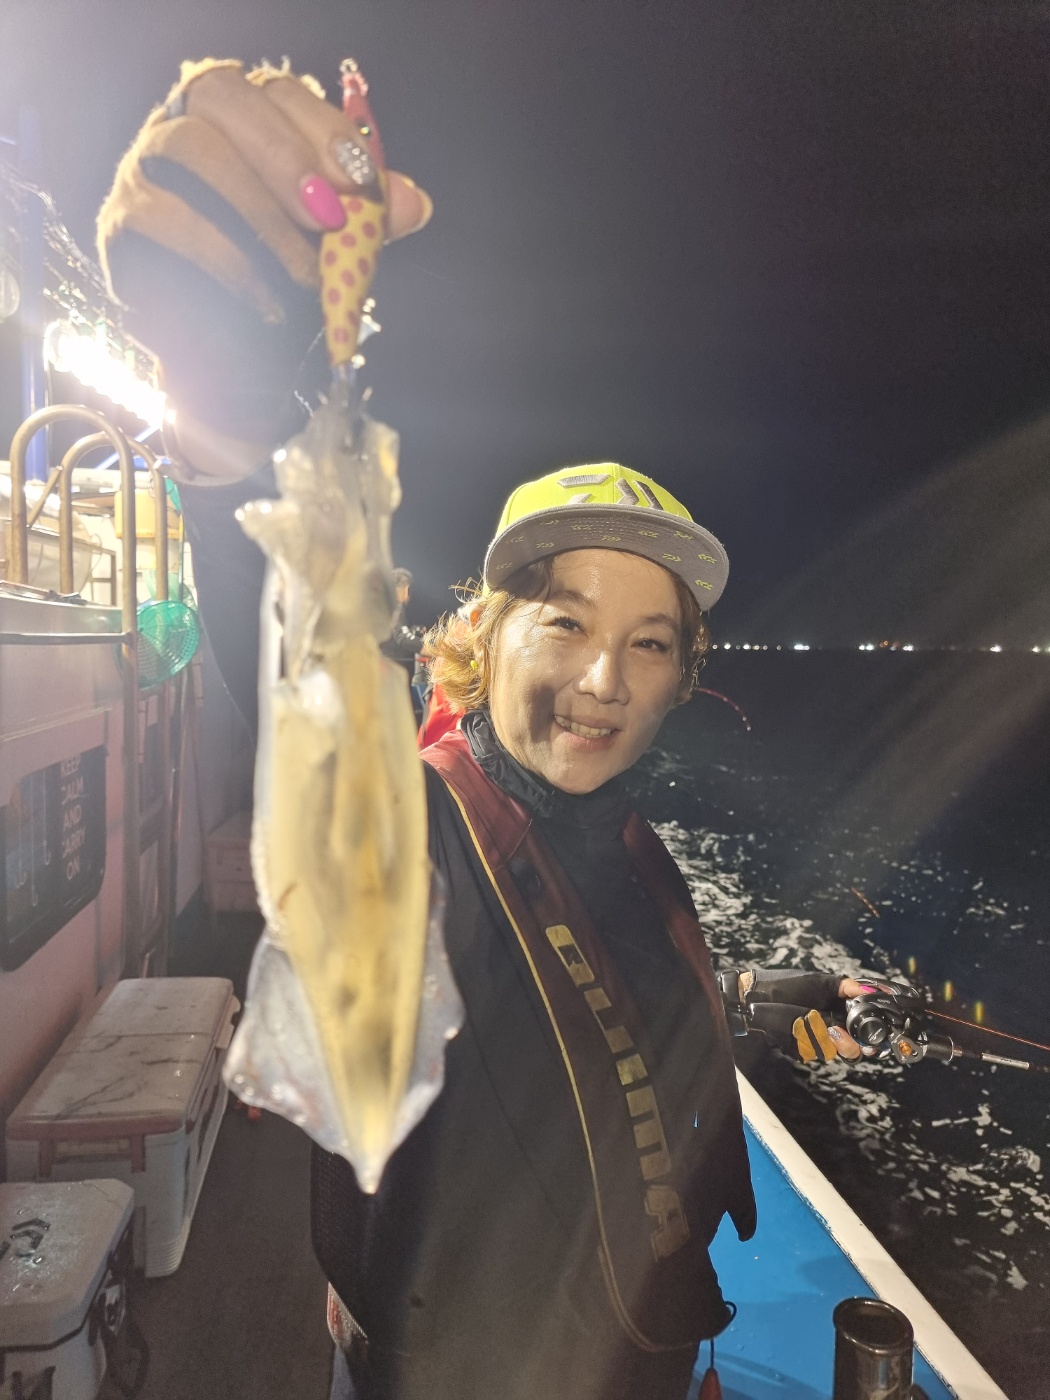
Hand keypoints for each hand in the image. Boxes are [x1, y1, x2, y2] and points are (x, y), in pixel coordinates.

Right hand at [97, 59, 431, 476]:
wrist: (222, 349)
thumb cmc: (277, 276)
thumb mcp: (331, 245)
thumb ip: (367, 219)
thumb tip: (415, 204)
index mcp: (241, 115)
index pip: (275, 89)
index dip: (319, 128)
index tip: (360, 181)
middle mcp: (184, 120)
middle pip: (220, 94)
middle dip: (283, 154)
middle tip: (328, 219)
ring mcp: (144, 163)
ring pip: (189, 148)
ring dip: (258, 211)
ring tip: (303, 274)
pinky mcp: (123, 218)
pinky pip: (166, 217)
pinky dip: (223, 258)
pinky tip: (265, 299)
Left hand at [737, 968, 876, 1064]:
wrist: (757, 997)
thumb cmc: (786, 986)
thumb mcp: (818, 982)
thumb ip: (843, 987)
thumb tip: (868, 990)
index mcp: (837, 1010)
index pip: (860, 1026)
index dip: (869, 1031)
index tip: (874, 1030)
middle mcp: (831, 1027)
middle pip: (853, 1045)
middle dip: (855, 1042)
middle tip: (850, 1034)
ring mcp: (818, 1039)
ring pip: (838, 1050)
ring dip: (839, 1042)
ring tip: (831, 1030)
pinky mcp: (804, 1048)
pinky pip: (818, 1051)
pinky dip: (820, 1043)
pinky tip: (816, 1032)